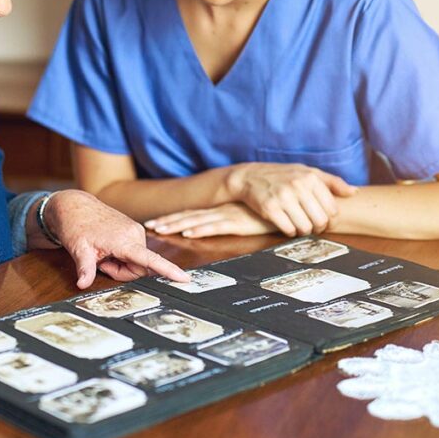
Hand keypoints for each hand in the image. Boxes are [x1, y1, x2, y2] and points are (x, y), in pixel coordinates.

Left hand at [44, 190, 190, 288]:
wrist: (75, 205)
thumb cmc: (76, 224)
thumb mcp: (78, 249)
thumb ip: (84, 268)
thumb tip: (82, 284)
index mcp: (124, 240)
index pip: (150, 260)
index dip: (168, 270)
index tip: (184, 279)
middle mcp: (135, 234)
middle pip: (139, 269)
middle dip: (120, 271)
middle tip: (101, 262)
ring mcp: (135, 231)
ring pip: (136, 262)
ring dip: (120, 264)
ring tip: (103, 253)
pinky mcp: (133, 231)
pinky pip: (134, 253)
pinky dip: (121, 256)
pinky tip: (108, 248)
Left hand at [145, 202, 275, 237]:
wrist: (290, 204)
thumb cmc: (271, 211)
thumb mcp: (250, 218)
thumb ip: (238, 221)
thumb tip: (228, 227)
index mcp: (222, 210)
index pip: (193, 214)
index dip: (175, 218)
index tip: (157, 222)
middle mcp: (221, 211)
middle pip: (189, 216)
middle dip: (168, 221)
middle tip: (148, 225)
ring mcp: (228, 216)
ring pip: (196, 221)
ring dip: (177, 225)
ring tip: (160, 229)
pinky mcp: (238, 223)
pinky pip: (215, 227)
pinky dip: (200, 230)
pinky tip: (188, 233)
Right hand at [226, 163, 357, 235]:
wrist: (249, 177)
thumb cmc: (282, 175)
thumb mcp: (307, 171)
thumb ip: (332, 182)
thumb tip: (354, 192)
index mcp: (310, 177)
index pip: (332, 208)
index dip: (330, 220)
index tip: (324, 221)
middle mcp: (298, 186)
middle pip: (320, 220)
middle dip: (318, 228)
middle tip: (313, 227)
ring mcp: (283, 197)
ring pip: (305, 227)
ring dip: (304, 231)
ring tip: (300, 226)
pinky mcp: (270, 209)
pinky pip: (288, 230)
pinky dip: (290, 232)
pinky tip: (288, 226)